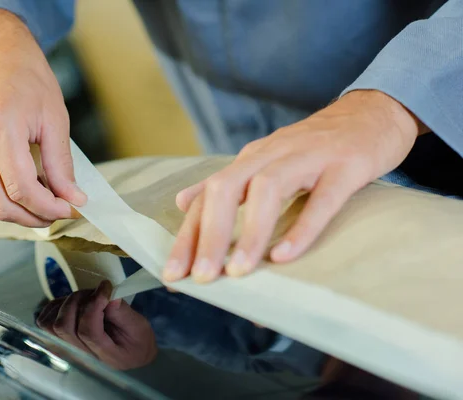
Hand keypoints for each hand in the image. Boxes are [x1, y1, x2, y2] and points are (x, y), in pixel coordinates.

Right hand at [0, 9, 85, 227]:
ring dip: (16, 216)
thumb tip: (73, 200)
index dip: (49, 207)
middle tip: (58, 212)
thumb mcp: (55, 118)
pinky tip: (21, 195)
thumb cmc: (27, 78)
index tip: (70, 209)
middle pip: (1, 204)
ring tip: (41, 206)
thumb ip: (61, 165)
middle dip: (35, 217)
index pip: (22, 188)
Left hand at [36, 281, 157, 369]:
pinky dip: (55, 307)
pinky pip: (44, 322)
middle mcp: (82, 357)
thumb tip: (107, 295)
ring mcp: (67, 350)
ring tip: (85, 299)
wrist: (132, 356)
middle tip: (96, 293)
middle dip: (78, 301)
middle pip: (64, 326)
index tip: (106, 288)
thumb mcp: (138, 327)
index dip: (93, 304)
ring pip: (50, 324)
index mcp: (105, 355)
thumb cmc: (137, 342)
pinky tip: (73, 304)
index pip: (87, 331)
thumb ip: (122, 312)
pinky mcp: (59, 342)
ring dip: (66, 304)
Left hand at [163, 90, 427, 282]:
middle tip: (201, 278)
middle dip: (209, 236)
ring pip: (268, 189)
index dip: (188, 235)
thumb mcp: (264, 161)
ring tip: (237, 273)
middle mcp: (272, 154)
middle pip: (227, 188)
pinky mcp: (345, 166)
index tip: (174, 273)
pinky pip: (322, 198)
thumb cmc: (315, 147)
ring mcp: (309, 157)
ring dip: (250, 233)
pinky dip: (302, 228)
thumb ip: (226, 183)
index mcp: (251, 159)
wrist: (372, 113)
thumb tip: (182, 203)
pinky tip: (285, 256)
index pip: (208, 196)